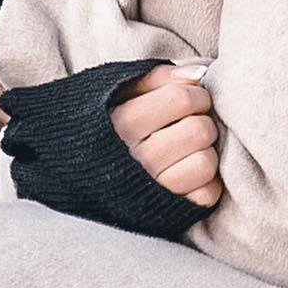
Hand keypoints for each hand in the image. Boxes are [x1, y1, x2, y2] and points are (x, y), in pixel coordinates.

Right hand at [108, 62, 222, 208]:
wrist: (78, 177)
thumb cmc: (111, 128)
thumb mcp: (121, 94)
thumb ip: (157, 77)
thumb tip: (198, 75)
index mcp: (121, 125)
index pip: (180, 99)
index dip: (194, 94)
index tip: (188, 99)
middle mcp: (135, 160)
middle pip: (200, 130)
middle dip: (201, 120)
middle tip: (188, 123)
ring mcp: (153, 189)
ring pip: (206, 162)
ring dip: (204, 151)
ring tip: (187, 149)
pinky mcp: (171, 212)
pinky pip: (208, 193)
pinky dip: (205, 181)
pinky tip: (187, 172)